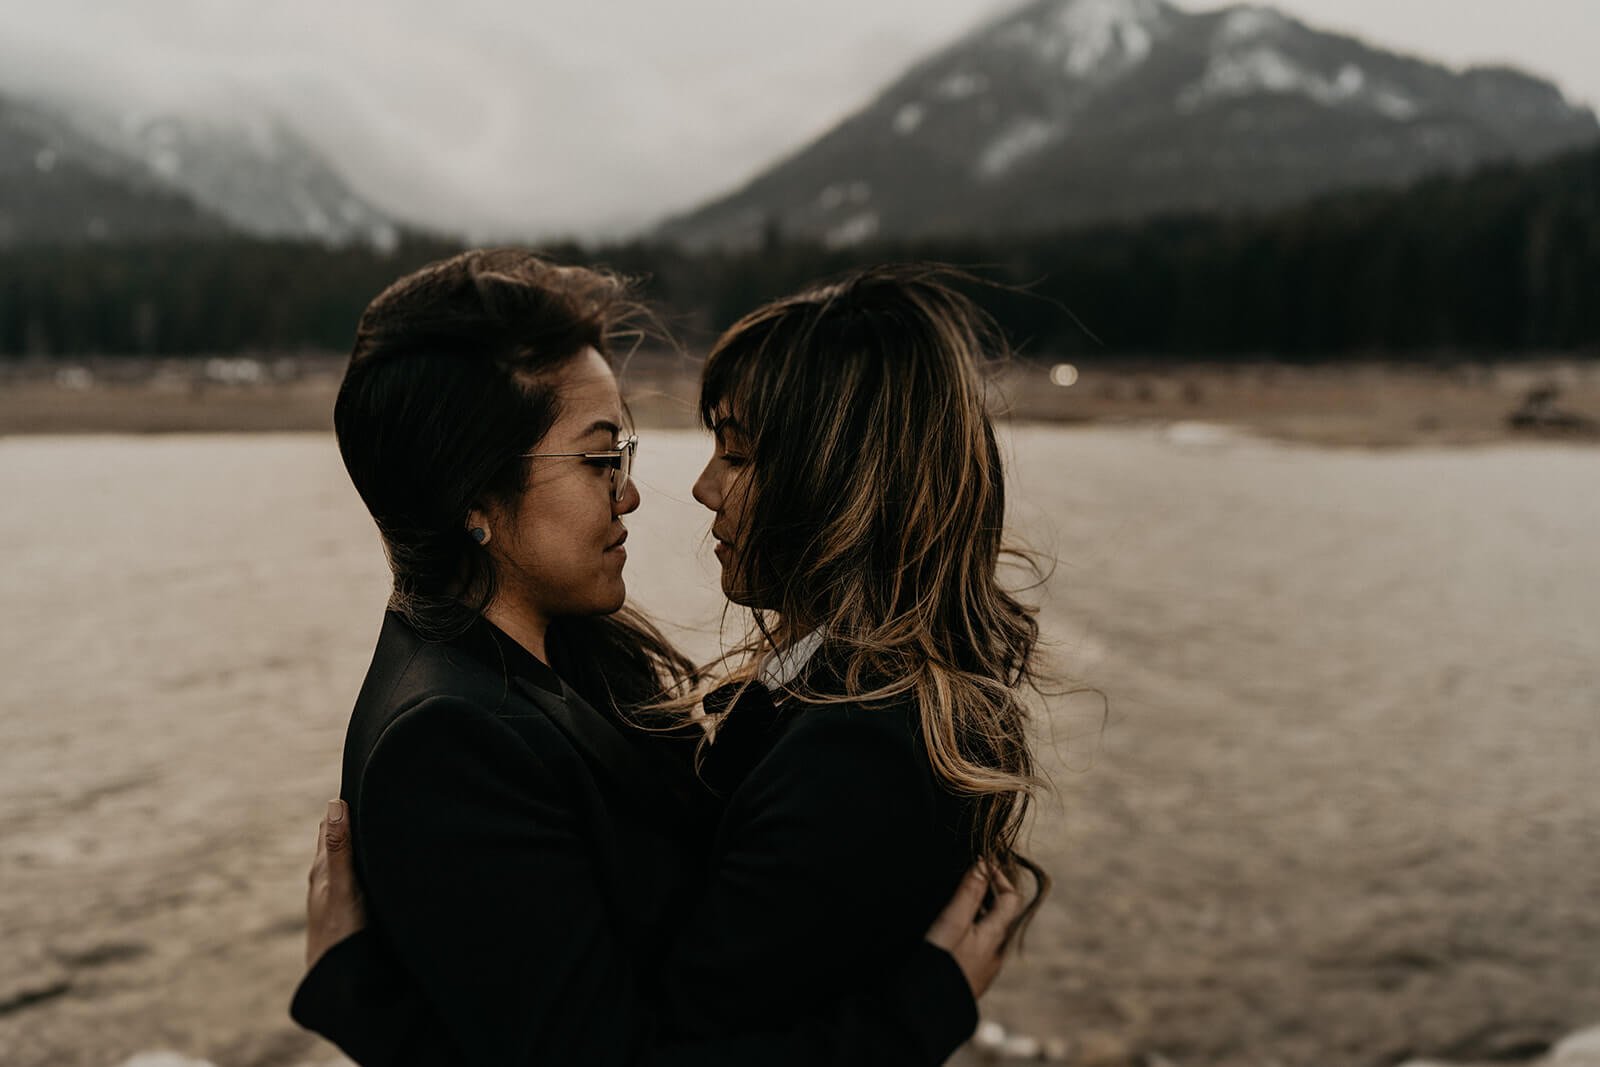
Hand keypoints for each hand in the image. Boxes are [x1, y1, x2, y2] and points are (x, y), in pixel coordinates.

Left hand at [306, 799, 366, 968]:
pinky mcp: (349, 906)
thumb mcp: (343, 886)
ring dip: (359, 838)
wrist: (335, 978)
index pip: (331, 823)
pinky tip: (378, 861)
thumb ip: (340, 848)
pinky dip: (365, 860)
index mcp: (323, 867)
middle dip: (352, 816)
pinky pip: (356, 873)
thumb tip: (335, 803)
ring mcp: (337, 892)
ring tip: (380, 820)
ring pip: (347, 856)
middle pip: (338, 837)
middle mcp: (327, 876)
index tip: (363, 780)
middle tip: (377, 793)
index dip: (344, 803)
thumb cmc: (339, 932)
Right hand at [922, 861, 1024, 998]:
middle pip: (1002, 914)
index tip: (980, 862)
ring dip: (979, 911)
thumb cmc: (941, 963)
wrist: (928, 1010)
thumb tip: (984, 864)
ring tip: (957, 901)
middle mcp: (997, 952)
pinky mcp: (973, 979)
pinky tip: (952, 932)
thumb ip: (969, 893)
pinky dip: (972, 930)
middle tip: (968, 877)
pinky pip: (980, 947)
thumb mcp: (953, 922)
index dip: (999, 876)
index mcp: (996, 936)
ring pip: (991, 931)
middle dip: (988, 893)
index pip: (1011, 897)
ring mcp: (986, 968)